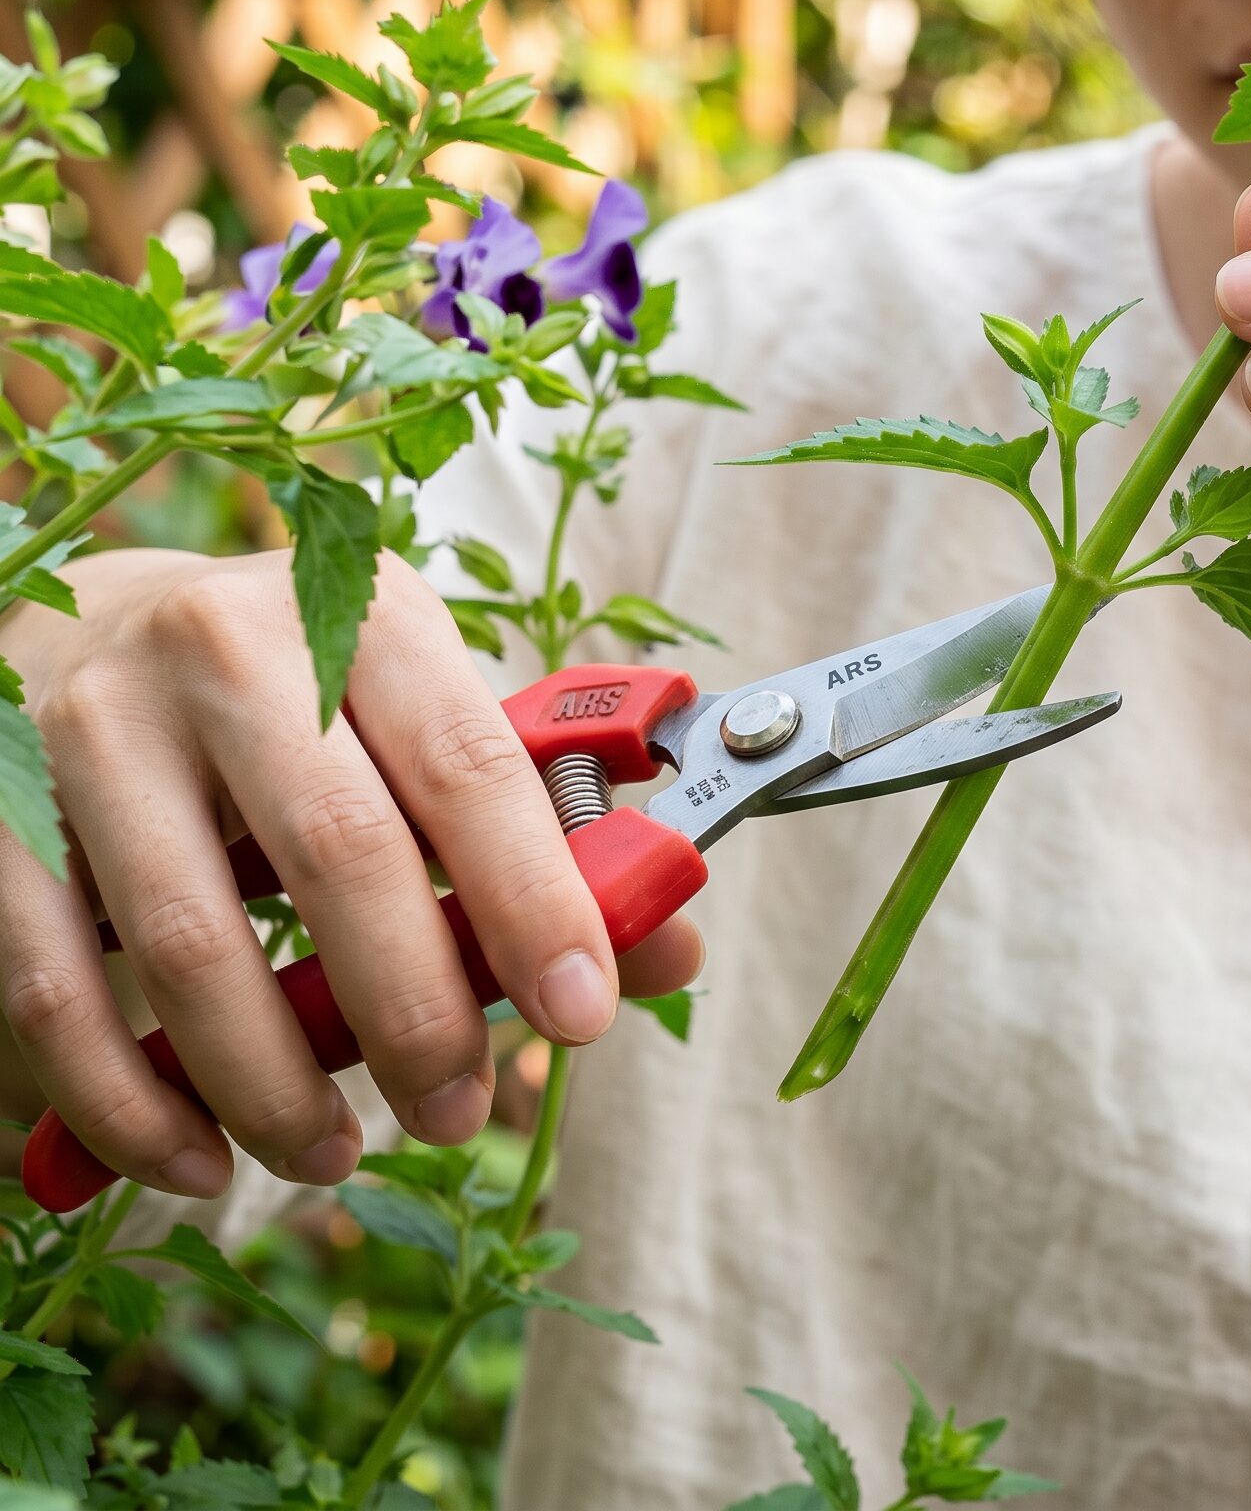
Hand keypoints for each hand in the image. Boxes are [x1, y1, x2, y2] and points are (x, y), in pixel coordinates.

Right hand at [0, 549, 703, 1196]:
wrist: (85, 617)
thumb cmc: (296, 684)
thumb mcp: (421, 711)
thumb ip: (535, 825)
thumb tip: (663, 947)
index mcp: (362, 617)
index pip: (469, 765)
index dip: (533, 899)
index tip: (582, 1015)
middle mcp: (226, 652)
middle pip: (340, 857)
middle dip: (414, 1013)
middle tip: (458, 1107)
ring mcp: (95, 728)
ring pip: (191, 946)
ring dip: (272, 1085)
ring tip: (329, 1152)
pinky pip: (57, 991)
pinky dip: (128, 1104)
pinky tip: (191, 1159)